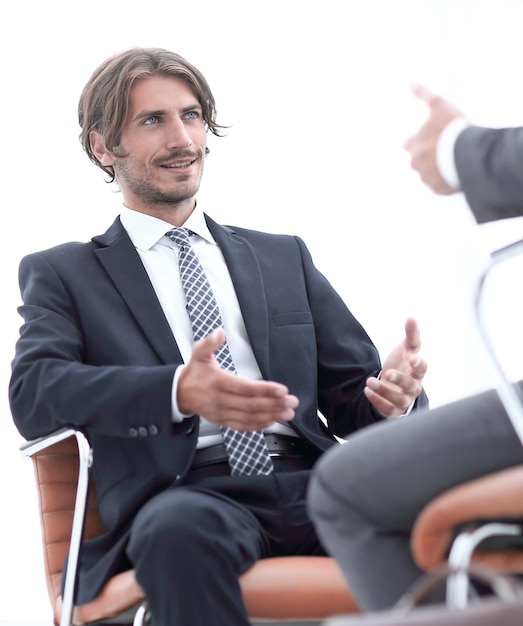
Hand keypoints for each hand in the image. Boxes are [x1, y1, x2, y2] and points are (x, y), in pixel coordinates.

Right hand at [177, 327, 298, 429]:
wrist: (179, 394)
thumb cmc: (194, 372)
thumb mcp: (198, 353)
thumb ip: (209, 343)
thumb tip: (219, 332)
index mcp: (217, 382)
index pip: (245, 388)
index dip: (265, 390)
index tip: (282, 390)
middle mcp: (220, 400)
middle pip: (251, 405)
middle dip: (274, 404)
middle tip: (292, 402)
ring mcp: (221, 413)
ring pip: (249, 417)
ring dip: (271, 416)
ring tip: (288, 413)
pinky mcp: (222, 421)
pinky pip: (242, 426)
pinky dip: (258, 425)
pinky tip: (272, 421)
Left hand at [364, 317, 426, 417]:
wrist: (394, 385)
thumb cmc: (403, 364)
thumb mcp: (407, 349)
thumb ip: (411, 334)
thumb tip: (412, 317)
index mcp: (417, 371)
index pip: (423, 369)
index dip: (419, 364)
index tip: (412, 359)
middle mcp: (414, 387)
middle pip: (411, 386)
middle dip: (400, 379)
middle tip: (388, 373)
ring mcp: (405, 400)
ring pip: (399, 399)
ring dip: (384, 391)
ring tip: (369, 381)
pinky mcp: (394, 410)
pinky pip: (388, 409)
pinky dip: (378, 401)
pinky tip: (367, 391)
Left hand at [403, 84, 464, 194]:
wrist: (466, 153)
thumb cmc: (452, 127)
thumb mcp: (439, 105)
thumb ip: (424, 94)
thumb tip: (409, 83)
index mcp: (413, 146)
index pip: (408, 144)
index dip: (419, 140)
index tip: (430, 138)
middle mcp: (416, 164)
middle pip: (418, 161)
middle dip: (428, 156)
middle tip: (444, 149)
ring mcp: (426, 178)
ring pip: (429, 174)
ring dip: (437, 168)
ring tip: (453, 160)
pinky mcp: (438, 189)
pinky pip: (439, 186)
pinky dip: (445, 180)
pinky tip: (455, 172)